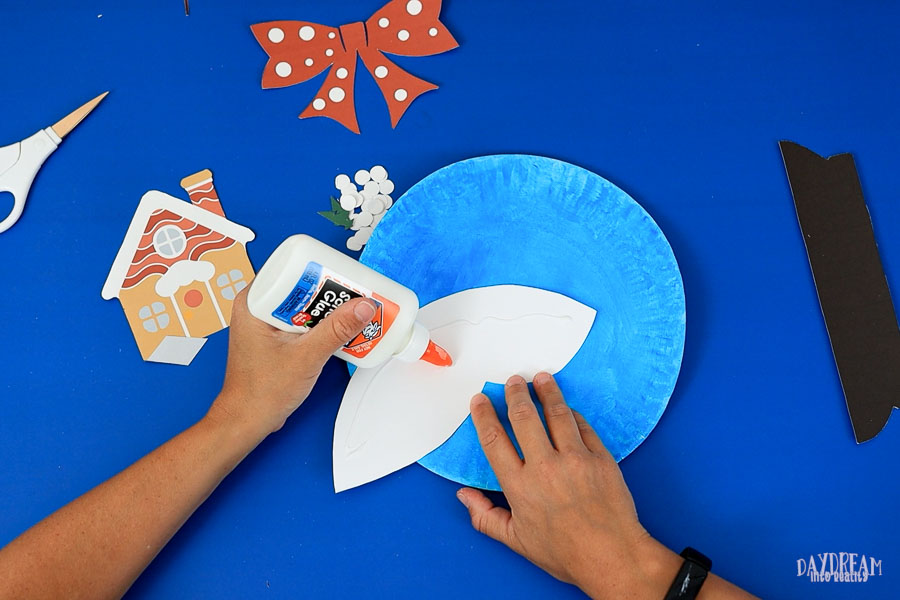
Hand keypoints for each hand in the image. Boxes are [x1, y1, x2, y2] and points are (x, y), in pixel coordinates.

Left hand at [209, 286, 376, 438]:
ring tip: (353, 309)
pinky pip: (305, 321)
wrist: (248, 420)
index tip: (344, 274)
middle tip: (355, 293)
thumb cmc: (259, 393)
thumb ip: (336, 331)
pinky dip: (323, 324)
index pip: (290, 270)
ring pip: (306, 304)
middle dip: (331, 290)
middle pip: (302, 286)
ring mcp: (268, 323)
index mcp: (253, 303)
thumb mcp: (305, 357)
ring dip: (329, 309)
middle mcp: (258, 308)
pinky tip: (341, 329)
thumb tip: (361, 306)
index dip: (320, 270)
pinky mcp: (279, 336)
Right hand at [456, 373, 680, 598]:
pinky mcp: (601, 458)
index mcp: (520, 486)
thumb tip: (465, 497)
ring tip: (541, 378)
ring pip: (556, 414)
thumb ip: (486, 517)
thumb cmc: (567, 553)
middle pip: (524, 418)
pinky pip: (583, 427)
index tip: (480, 401)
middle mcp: (544, 468)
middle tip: (513, 381)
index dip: (484, 416)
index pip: (494, 440)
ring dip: (547, 392)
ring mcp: (575, 460)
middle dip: (515, 394)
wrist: (613, 557)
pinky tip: (568, 407)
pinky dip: (573, 414)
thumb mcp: (517, 541)